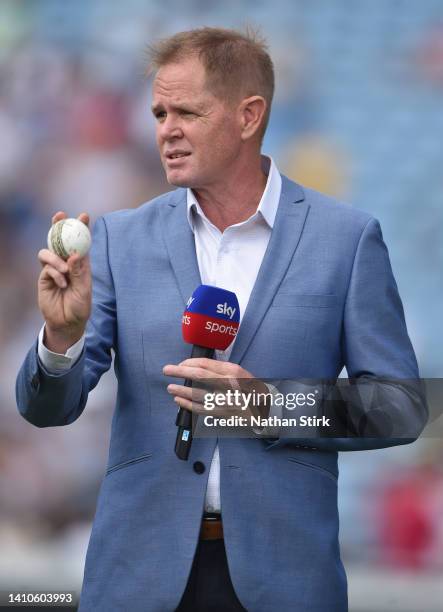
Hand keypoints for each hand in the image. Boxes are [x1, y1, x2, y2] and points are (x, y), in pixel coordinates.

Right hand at [37, 211, 91, 352]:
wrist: (67, 323)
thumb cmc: (80, 307)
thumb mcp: (84, 290)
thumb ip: (79, 273)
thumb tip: (75, 255)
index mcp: (81, 264)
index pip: (81, 242)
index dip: (82, 227)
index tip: (84, 215)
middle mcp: (67, 263)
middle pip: (60, 240)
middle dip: (58, 226)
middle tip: (59, 215)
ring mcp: (54, 269)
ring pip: (48, 251)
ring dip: (56, 258)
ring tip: (65, 271)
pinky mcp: (45, 277)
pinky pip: (46, 268)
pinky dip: (54, 273)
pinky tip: (62, 283)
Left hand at [163, 358, 270, 418]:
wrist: (264, 409)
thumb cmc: (249, 388)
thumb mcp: (238, 373)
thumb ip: (219, 369)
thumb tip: (194, 367)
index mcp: (232, 371)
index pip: (205, 364)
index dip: (189, 363)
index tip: (179, 364)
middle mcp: (228, 384)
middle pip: (199, 375)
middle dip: (180, 372)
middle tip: (166, 370)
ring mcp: (225, 400)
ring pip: (197, 393)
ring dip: (180, 390)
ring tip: (170, 388)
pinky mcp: (221, 413)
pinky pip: (200, 409)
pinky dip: (187, 405)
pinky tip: (178, 401)